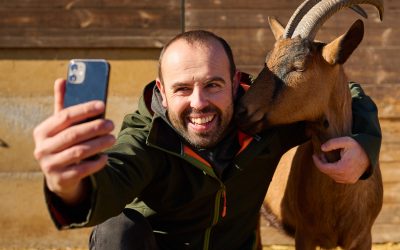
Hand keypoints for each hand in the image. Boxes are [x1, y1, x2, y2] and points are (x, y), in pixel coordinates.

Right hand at [33, 79, 115, 204]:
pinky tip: (106, 156)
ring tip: (113, 138)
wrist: (58, 176)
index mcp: (42, 131)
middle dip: (95, 128)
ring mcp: (50, 165)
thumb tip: (62, 79)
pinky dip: (97, 162)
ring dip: (99, 144)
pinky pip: (83, 169)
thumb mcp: (60, 126)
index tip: (102, 105)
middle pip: (73, 135)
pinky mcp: (61, 179)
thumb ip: (62, 105)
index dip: (84, 109)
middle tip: (111, 124)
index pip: (64, 116)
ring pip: (79, 152)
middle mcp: (42, 148)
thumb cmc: (62, 143)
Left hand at [312, 136, 369, 183]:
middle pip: (327, 172)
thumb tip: (322, 148)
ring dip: (327, 167)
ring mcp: (349, 180)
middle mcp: (346, 176)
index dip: (317, 162)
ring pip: (332, 176)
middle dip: (321, 163)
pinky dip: (333, 171)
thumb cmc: (357, 146)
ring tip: (325, 157)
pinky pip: (337, 178)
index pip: (324, 168)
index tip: (314, 155)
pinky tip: (332, 164)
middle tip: (320, 154)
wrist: (370, 154)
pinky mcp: (351, 180)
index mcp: (343, 168)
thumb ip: (332, 143)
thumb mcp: (345, 141)